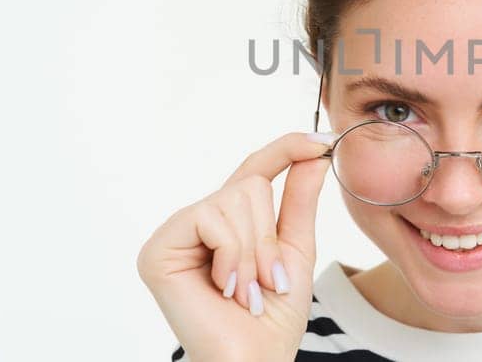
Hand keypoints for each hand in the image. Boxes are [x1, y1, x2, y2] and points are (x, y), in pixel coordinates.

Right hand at [137, 131, 334, 360]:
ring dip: (254, 253)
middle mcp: (198, 222)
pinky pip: (210, 219)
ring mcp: (175, 234)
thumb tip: (314, 154)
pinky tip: (225, 288)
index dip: (288, 148)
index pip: (255, 169)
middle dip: (269, 236)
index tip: (324, 141)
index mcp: (229, 222)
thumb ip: (299, 201)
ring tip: (248, 292)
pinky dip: (231, 256)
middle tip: (269, 282)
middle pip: (249, 184)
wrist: (254, 360)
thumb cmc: (272, 318)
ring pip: (233, 200)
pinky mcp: (157, 249)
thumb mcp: (294, 250)